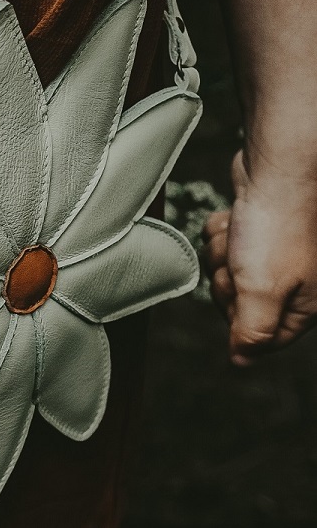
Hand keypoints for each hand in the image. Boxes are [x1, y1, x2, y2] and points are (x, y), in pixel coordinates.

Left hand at [205, 149, 316, 364]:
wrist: (278, 168)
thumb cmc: (278, 227)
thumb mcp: (263, 291)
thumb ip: (253, 332)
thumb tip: (242, 359)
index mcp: (305, 303)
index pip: (262, 338)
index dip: (240, 318)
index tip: (242, 294)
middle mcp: (293, 280)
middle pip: (238, 304)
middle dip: (228, 280)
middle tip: (242, 260)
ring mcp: (274, 253)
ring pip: (225, 270)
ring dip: (223, 252)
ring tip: (242, 234)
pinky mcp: (255, 228)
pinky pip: (223, 242)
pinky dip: (222, 230)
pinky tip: (236, 217)